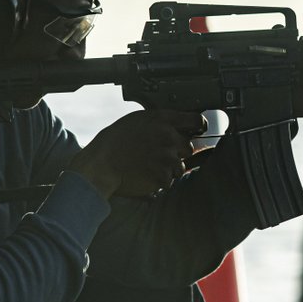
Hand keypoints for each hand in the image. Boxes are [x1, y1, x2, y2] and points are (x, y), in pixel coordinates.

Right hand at [68, 109, 206, 197]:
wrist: (101, 163)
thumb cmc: (115, 141)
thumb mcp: (138, 120)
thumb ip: (161, 123)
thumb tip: (177, 127)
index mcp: (163, 120)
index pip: (195, 120)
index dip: (200, 125)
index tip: (200, 130)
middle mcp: (169, 137)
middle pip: (189, 147)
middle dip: (178, 153)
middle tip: (159, 154)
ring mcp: (167, 158)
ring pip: (180, 167)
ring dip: (169, 169)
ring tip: (149, 166)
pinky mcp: (163, 176)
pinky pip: (169, 181)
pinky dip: (160, 181)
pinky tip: (145, 174)